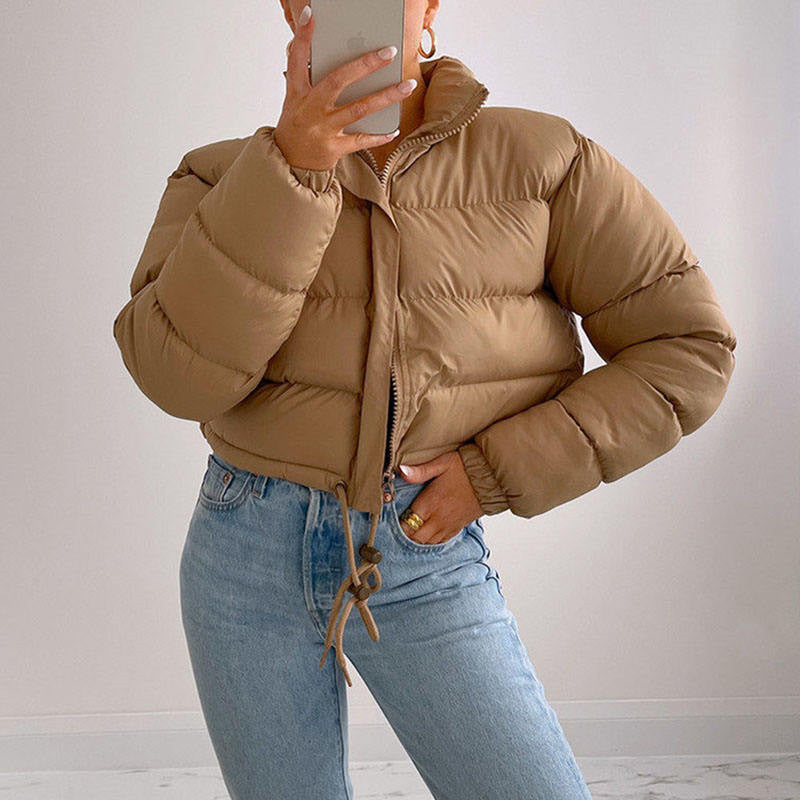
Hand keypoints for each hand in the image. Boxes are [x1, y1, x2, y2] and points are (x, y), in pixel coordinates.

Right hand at [274, 4, 414, 171]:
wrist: (289, 163)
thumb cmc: (297, 126)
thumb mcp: (295, 99)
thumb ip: (310, 78)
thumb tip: (334, 56)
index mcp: (298, 92)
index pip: (297, 59)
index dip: (303, 36)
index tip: (310, 14)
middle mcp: (310, 108)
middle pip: (338, 80)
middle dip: (365, 64)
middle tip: (388, 52)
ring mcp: (323, 129)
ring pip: (359, 109)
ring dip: (386, 96)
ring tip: (408, 85)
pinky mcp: (333, 148)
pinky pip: (361, 140)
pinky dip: (379, 135)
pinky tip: (394, 129)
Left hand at [396, 451, 483, 544]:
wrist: (492, 477)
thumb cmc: (466, 467)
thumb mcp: (442, 463)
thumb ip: (420, 470)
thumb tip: (401, 470)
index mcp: (430, 503)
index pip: (406, 523)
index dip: (397, 524)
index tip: (392, 520)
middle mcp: (438, 518)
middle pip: (415, 537)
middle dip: (406, 534)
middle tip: (400, 527)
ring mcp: (449, 525)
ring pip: (427, 542)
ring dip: (418, 539)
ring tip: (412, 531)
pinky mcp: (458, 527)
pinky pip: (441, 542)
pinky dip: (432, 541)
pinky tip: (427, 535)